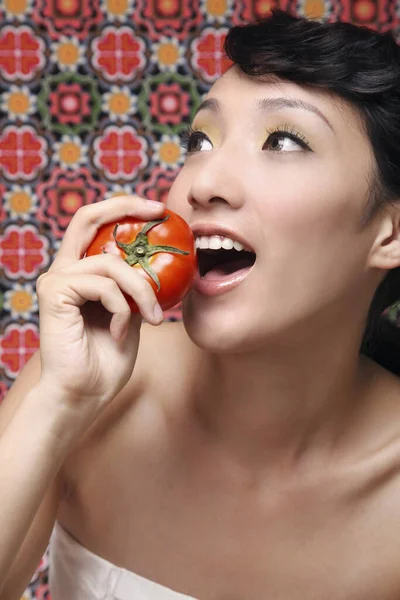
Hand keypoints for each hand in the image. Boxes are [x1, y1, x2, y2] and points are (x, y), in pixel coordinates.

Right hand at [36, 196, 164, 419]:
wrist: (84, 394)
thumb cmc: (107, 360)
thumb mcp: (131, 315)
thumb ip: (134, 288)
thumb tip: (158, 266)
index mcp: (81, 274)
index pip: (97, 227)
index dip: (124, 210)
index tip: (159, 212)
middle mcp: (65, 270)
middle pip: (88, 217)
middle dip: (125, 207)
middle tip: (159, 212)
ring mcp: (57, 280)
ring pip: (110, 263)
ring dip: (140, 290)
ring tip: (152, 317)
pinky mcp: (54, 293)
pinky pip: (103, 284)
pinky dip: (121, 307)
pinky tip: (120, 331)